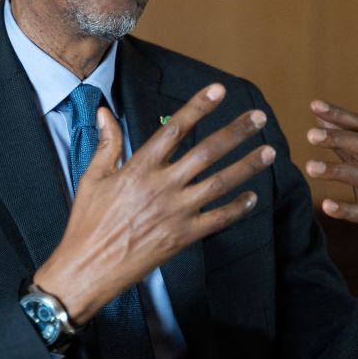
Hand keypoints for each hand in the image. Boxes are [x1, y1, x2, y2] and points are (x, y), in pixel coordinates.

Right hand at [34, 83, 276, 324]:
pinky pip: (218, 219)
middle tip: (259, 117)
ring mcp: (176, 212)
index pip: (175, 128)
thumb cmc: (87, 222)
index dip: (199, 107)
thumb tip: (104, 112)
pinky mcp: (183, 236)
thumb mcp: (92, 177)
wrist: (89, 267)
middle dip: (236, 132)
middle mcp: (163, 186)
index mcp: (139, 167)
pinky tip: (253, 197)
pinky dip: (238, 208)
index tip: (219, 90)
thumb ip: (107, 143)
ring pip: (220, 183)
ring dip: (247, 166)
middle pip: (207, 151)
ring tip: (269, 151)